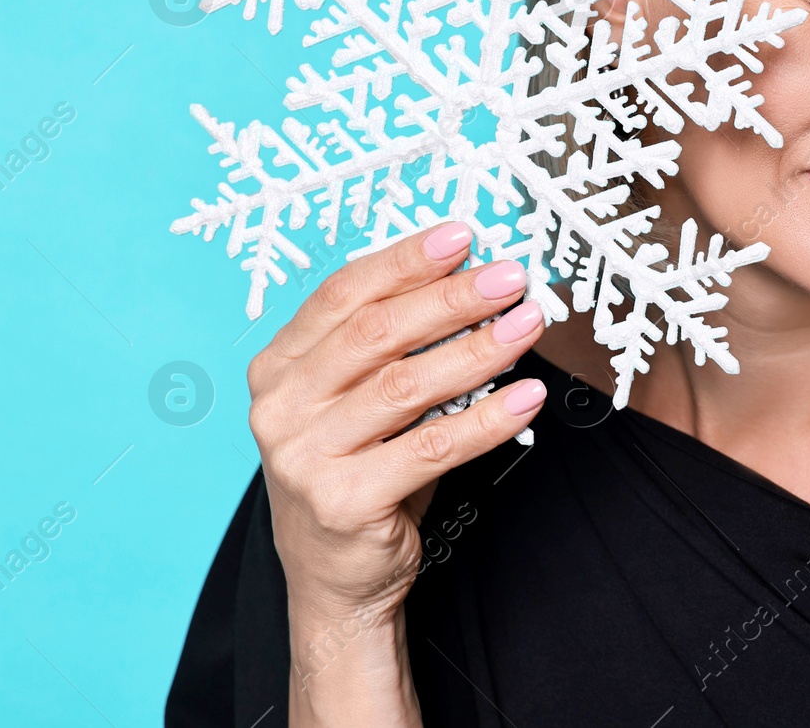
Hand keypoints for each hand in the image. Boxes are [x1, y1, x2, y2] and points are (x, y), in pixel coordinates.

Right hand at [244, 220, 546, 723]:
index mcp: (280, 366)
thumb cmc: (360, 469)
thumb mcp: (361, 398)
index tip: (462, 234)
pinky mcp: (343, 502)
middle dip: (452, 297)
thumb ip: (393, 343)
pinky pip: (431, 449)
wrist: (337, 576)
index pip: (343, 293)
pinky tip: (526, 397)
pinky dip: (487, 419)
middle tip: (510, 276)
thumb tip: (471, 277)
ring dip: (478, 349)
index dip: (405, 260)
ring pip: (406, 386)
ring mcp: (305, 457)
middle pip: (377, 332)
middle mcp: (282, 406)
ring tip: (529, 324)